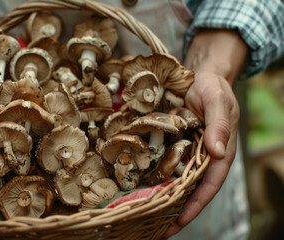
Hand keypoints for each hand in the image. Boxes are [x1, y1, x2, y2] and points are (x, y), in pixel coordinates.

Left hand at [162, 30, 247, 237]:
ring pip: (175, 180)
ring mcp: (187, 152)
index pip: (208, 185)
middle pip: (189, 190)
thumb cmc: (213, 88)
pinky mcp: (174, 144)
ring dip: (161, 198)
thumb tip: (219, 152)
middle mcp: (202, 157)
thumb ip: (219, 126)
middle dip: (174, 211)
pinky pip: (163, 164)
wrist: (200, 76)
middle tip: (155, 230)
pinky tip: (138, 187)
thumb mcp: (218, 102)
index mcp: (219, 153)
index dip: (194, 206)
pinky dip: (154, 176)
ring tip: (142, 216)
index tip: (178, 223)